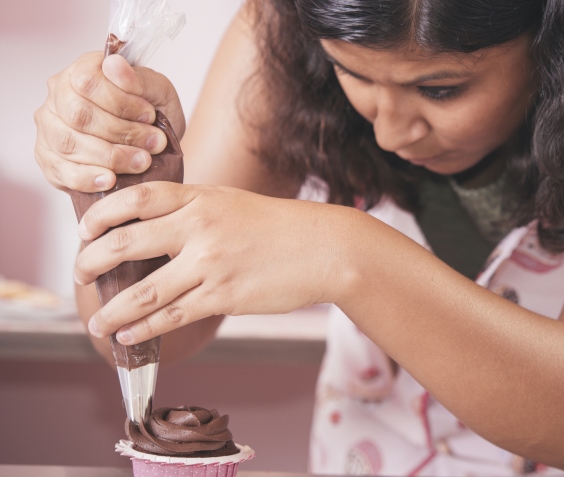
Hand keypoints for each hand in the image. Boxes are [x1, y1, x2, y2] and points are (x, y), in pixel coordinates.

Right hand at [33, 52, 184, 192]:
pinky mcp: (49, 158)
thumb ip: (140, 79)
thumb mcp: (159, 93)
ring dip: (111, 157)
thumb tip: (114, 64)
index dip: (122, 102)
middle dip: (122, 133)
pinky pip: (61, 171)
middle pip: (79, 114)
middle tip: (154, 144)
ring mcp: (49, 127)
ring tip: (142, 162)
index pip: (88, 81)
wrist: (152, 147)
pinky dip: (87, 178)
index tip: (150, 116)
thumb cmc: (152, 115)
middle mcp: (59, 96)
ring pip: (69, 143)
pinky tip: (110, 181)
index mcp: (82, 70)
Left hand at [74, 182, 355, 343]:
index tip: (85, 230)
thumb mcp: (233, 203)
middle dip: (92, 262)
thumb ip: (194, 211)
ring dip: (112, 310)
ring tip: (97, 323)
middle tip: (80, 274)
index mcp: (201, 199)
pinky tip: (129, 335)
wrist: (325, 248)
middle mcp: (200, 228)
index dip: (102, 214)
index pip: (136, 199)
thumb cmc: (281, 227)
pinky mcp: (223, 296)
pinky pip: (172, 316)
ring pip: (144, 291)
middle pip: (127, 243)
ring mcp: (210, 264)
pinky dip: (144, 329)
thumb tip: (155, 233)